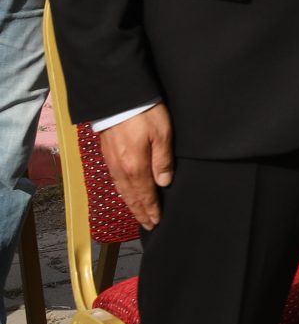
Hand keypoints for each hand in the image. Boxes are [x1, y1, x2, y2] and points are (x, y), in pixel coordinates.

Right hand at [100, 106, 174, 230]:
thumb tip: (164, 184)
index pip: (145, 195)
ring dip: (131, 204)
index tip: (156, 222)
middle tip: (148, 225)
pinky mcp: (108, 155)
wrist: (118, 98)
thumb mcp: (162, 135)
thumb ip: (163, 161)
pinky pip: (116, 181)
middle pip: (132, 197)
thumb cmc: (144, 114)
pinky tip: (126, 193)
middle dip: (141, 212)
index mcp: (136, 167)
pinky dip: (123, 192)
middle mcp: (122, 169)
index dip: (151, 210)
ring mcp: (113, 163)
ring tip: (139, 214)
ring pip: (122, 190)